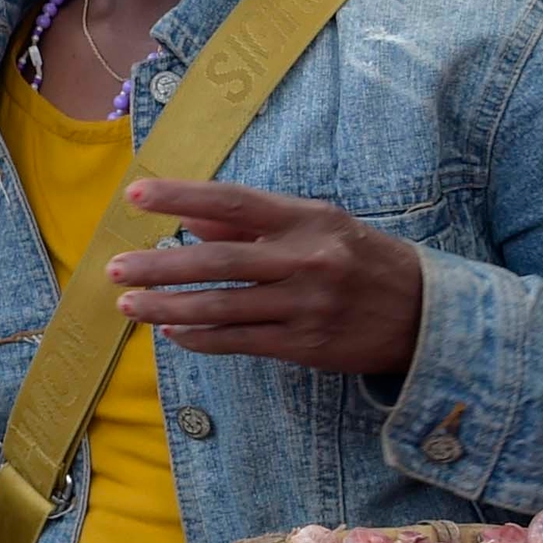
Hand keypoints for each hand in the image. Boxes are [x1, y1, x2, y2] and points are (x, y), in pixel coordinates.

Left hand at [108, 179, 424, 374]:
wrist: (427, 315)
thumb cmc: (362, 260)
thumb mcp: (318, 226)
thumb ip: (255, 223)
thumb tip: (194, 219)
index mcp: (307, 219)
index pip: (233, 201)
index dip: (182, 197)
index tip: (136, 195)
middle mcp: (306, 259)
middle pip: (219, 260)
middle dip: (160, 266)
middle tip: (114, 268)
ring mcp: (306, 306)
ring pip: (223, 307)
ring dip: (169, 308)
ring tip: (128, 306)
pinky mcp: (306, 346)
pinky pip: (241, 342)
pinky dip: (201, 338)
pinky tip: (172, 333)